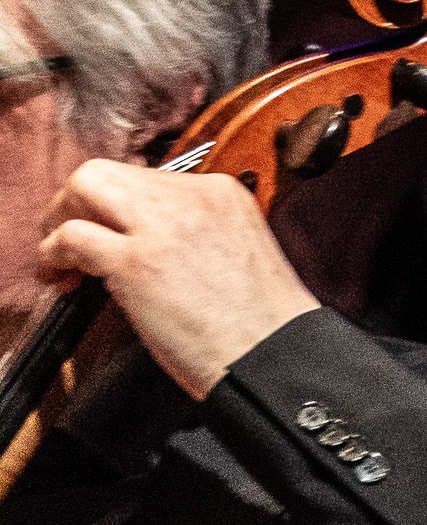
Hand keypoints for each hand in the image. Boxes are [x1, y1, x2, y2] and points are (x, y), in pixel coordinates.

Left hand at [36, 161, 321, 397]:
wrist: (276, 352)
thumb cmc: (262, 320)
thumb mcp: (238, 249)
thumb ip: (194, 230)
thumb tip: (139, 237)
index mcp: (223, 192)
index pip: (146, 177)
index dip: (117, 205)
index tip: (110, 229)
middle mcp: (192, 197)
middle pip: (107, 172)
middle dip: (78, 202)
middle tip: (70, 235)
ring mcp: (162, 225)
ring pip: (84, 188)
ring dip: (61, 219)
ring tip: (62, 255)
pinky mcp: (136, 261)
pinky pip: (72, 237)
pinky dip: (53, 253)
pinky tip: (61, 275)